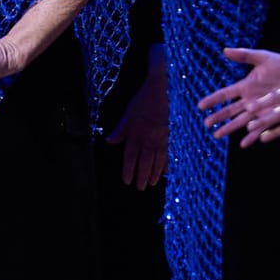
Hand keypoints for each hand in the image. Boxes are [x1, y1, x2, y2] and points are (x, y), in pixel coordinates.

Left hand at [106, 63, 167, 189]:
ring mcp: (161, 139)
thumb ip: (120, 130)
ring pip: (157, 160)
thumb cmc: (143, 101)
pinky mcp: (170, 135)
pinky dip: (167, 163)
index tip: (127, 181)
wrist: (162, 91)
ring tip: (152, 184)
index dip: (128, 170)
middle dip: (142, 176)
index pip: (130, 157)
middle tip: (140, 188)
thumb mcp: (127, 114)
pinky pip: (168, 153)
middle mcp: (148, 140)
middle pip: (144, 162)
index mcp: (135, 135)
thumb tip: (108, 141)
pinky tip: (167, 171)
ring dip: (154, 173)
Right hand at [198, 48, 279, 140]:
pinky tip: (243, 143)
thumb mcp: (263, 57)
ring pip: (241, 122)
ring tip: (217, 136)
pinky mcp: (272, 116)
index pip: (225, 94)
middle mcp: (250, 100)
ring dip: (229, 129)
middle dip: (218, 117)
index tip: (200, 106)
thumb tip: (224, 50)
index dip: (213, 100)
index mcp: (245, 86)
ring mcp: (260, 109)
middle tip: (206, 124)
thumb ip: (244, 55)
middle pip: (230, 110)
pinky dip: (252, 136)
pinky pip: (260, 127)